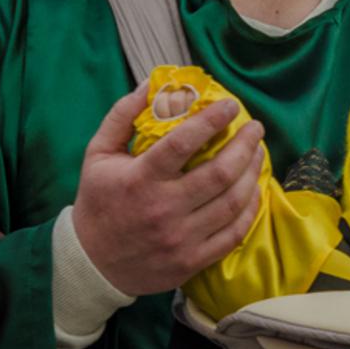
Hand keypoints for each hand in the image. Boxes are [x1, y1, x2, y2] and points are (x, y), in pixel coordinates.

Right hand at [73, 83, 263, 296]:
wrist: (92, 264)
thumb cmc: (98, 202)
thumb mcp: (97, 154)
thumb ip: (122, 117)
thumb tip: (149, 84)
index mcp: (140, 179)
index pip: (183, 143)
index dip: (213, 120)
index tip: (231, 105)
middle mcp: (163, 209)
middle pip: (219, 173)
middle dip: (245, 145)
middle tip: (255, 128)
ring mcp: (180, 239)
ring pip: (232, 203)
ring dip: (252, 173)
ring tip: (258, 153)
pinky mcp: (191, 261)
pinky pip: (233, 234)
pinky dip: (250, 210)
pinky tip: (254, 190)